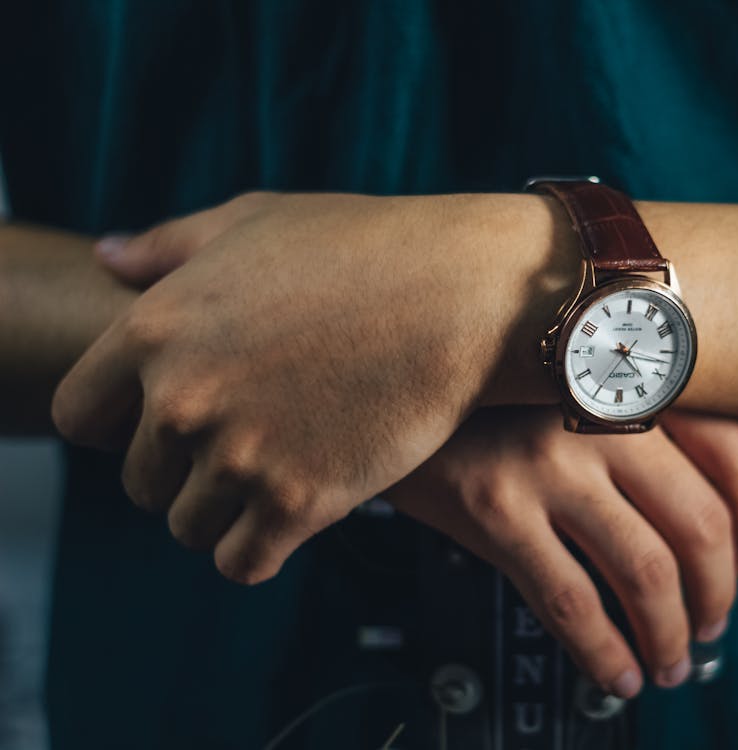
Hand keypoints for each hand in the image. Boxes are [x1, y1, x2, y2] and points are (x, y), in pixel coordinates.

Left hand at [53, 191, 576, 583]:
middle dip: (184, 471)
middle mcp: (184, 399)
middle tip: (245, 446)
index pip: (82, 417)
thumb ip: (168, 246)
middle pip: (142, 482)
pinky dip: (260, 548)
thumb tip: (104, 258)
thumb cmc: (365, 245)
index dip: (121, 425)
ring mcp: (241, 456)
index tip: (169, 423)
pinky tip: (294, 513)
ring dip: (225, 513)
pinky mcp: (300, 502)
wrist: (464, 294)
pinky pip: (241, 563)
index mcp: (155, 329)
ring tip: (275, 477)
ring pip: (189, 528)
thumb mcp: (255, 220)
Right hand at [384, 407, 737, 697]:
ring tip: (669, 662)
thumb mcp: (580, 385)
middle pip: (699, 522)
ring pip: (644, 571)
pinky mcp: (496, 510)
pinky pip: (570, 602)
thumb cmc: (496, 398)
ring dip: (670, 635)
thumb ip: (645, 424)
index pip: (736, 449)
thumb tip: (715, 522)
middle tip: (713, 625)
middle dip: (719, 593)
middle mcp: (599, 412)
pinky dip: (605, 653)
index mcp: (633, 377)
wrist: (395, 391)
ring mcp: (548, 462)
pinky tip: (617, 673)